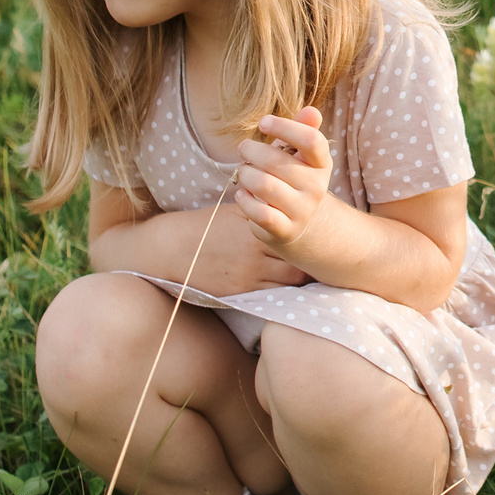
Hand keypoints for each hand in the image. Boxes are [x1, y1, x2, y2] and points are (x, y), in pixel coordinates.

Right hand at [93, 206, 307, 295]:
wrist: (169, 250)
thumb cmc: (202, 226)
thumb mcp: (233, 210)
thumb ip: (262, 207)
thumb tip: (287, 198)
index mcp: (255, 222)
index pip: (295, 227)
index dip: (312, 231)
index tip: (324, 232)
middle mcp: (255, 248)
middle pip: (300, 256)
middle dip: (313, 258)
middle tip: (326, 257)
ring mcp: (249, 273)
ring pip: (291, 279)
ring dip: (303, 276)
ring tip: (312, 273)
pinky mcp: (241, 291)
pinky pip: (274, 295)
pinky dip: (286, 292)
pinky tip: (292, 289)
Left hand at [234, 107, 332, 259]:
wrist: (300, 225)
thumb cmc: (293, 180)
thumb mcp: (299, 156)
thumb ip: (302, 131)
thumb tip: (312, 110)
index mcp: (322, 164)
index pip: (311, 140)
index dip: (285, 127)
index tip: (263, 123)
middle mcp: (316, 187)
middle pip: (276, 161)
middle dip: (251, 152)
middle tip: (243, 150)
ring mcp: (302, 210)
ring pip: (264, 185)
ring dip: (245, 175)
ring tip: (242, 173)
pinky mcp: (285, 230)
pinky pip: (259, 213)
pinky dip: (245, 200)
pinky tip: (242, 195)